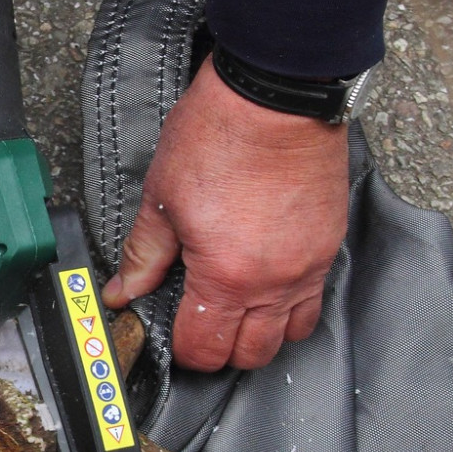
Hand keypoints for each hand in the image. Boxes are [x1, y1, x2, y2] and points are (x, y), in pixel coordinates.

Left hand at [102, 58, 348, 370]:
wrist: (274, 98)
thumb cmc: (220, 136)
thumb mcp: (162, 198)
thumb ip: (143, 255)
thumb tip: (123, 290)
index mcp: (226, 276)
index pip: (205, 348)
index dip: (184, 350)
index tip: (174, 335)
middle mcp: (274, 282)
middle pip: (252, 353)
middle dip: (223, 350)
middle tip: (203, 326)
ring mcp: (308, 266)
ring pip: (291, 333)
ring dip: (263, 332)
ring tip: (239, 310)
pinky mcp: (329, 245)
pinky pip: (315, 297)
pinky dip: (291, 303)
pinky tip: (268, 282)